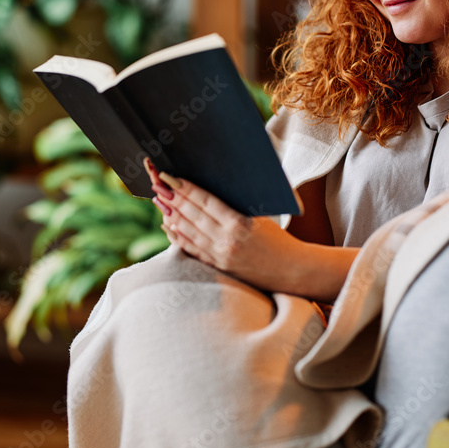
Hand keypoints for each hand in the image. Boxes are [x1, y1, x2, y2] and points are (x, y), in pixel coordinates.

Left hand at [142, 159, 358, 300]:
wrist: (291, 271)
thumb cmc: (279, 239)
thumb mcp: (261, 217)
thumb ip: (236, 205)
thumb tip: (210, 189)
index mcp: (240, 224)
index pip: (205, 202)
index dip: (185, 188)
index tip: (170, 176)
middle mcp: (226, 241)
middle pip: (192, 215)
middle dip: (172, 197)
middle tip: (157, 183)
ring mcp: (220, 256)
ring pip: (188, 231)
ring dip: (170, 214)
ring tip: (158, 200)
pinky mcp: (218, 267)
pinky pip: (191, 249)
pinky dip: (177, 236)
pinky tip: (168, 225)